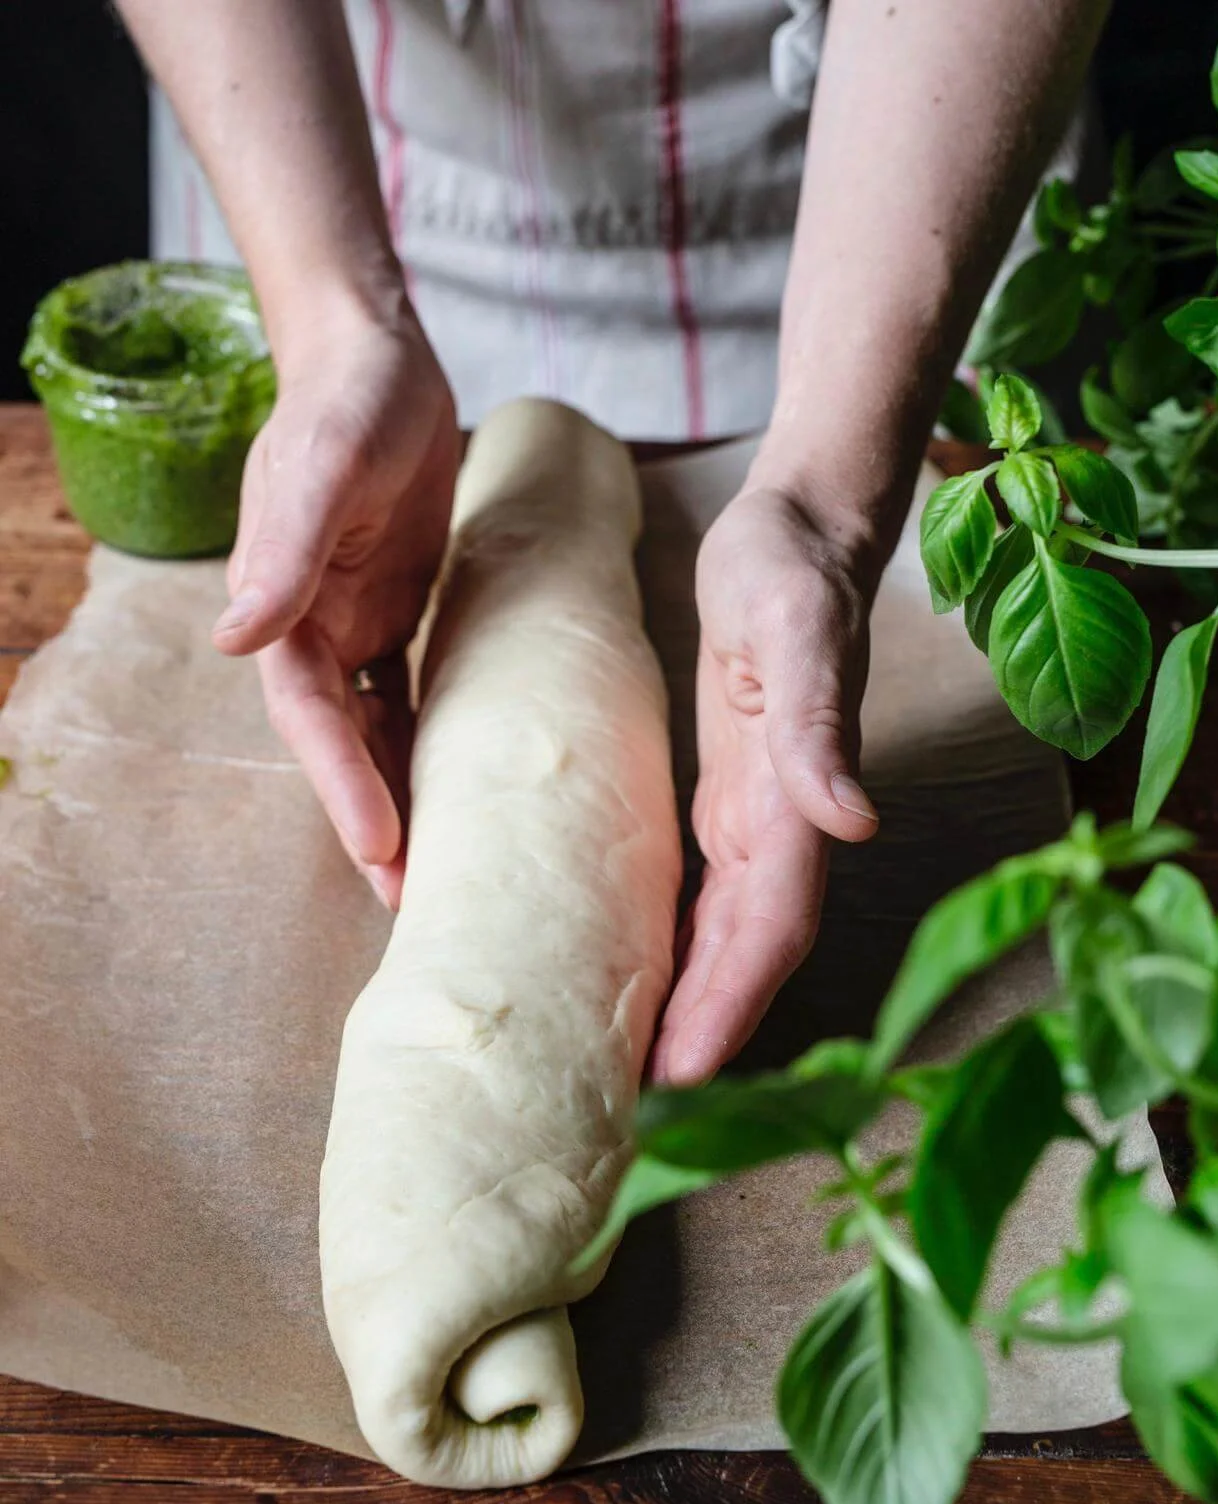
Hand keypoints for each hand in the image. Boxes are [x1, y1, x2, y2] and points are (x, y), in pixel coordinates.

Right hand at [212, 294, 459, 909]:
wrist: (378, 365)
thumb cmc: (351, 405)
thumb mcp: (325, 468)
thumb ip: (286, 550)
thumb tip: (235, 638)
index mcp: (285, 607)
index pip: (310, 715)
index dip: (342, 782)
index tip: (381, 845)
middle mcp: (313, 630)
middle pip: (340, 744)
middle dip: (369, 817)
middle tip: (407, 895)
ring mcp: (353, 626)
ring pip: (373, 732)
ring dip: (396, 796)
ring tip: (430, 869)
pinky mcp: (394, 616)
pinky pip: (407, 697)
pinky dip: (424, 745)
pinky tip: (453, 792)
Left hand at [650, 485, 883, 1085]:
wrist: (797, 530)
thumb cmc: (793, 570)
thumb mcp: (801, 627)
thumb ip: (824, 724)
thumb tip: (855, 824)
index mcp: (798, 798)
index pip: (768, 928)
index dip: (731, 1005)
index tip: (684, 1076)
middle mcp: (785, 824)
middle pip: (748, 952)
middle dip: (704, 1030)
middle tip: (639, 1108)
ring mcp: (758, 817)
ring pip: (730, 936)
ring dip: (695, 1005)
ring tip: (638, 1073)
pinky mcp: (730, 800)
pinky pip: (709, 898)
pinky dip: (683, 951)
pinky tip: (644, 982)